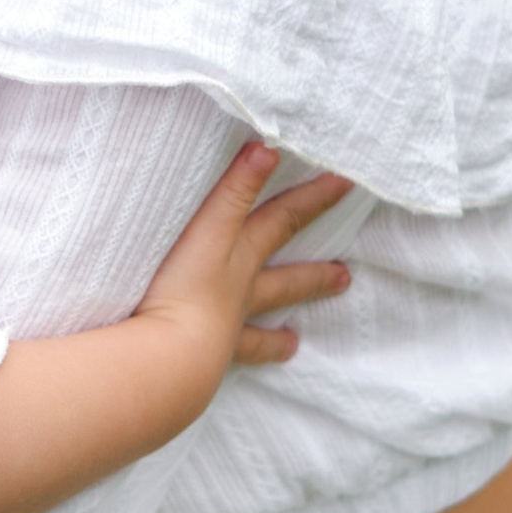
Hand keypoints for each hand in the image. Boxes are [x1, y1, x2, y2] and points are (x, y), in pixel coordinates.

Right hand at [135, 144, 352, 386]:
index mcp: (236, 256)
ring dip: (279, 330)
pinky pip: (238, 358)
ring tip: (296, 342)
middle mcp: (238, 292)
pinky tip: (259, 364)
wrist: (166, 359)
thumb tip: (266, 148)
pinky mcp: (210, 359)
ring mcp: (226, 329)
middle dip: (313, 272)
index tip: (345, 184)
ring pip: (261, 325)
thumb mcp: (201, 229)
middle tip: (345, 276)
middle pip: (284, 277)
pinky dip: (256, 358)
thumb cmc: (172, 289)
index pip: (280, 219)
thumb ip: (231, 190)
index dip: (311, 199)